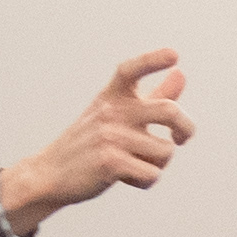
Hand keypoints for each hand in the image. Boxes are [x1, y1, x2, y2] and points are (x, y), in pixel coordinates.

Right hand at [2, 50, 190, 231]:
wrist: (50, 173)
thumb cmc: (91, 143)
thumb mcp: (117, 114)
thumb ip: (153, 96)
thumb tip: (180, 73)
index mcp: (111, 96)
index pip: (131, 70)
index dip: (152, 60)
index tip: (173, 55)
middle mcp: (110, 112)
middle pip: (170, 110)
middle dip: (186, 128)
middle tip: (181, 139)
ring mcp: (109, 136)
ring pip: (166, 151)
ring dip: (156, 164)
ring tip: (132, 163)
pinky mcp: (110, 162)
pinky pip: (153, 174)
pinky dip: (145, 181)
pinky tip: (124, 177)